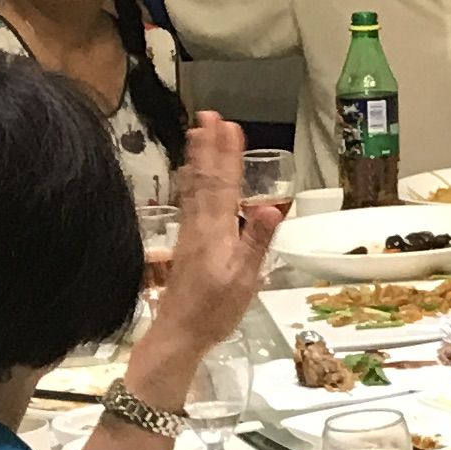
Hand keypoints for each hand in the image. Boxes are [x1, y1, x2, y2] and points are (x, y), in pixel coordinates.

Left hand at [138, 119, 280, 370]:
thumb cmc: (215, 310)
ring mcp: (190, 234)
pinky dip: (189, 182)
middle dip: (210, 147)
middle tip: (209, 116)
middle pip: (206, 179)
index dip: (228, 155)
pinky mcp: (185, 243)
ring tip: (196, 134)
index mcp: (217, 231)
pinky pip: (188, 202)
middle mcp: (200, 225)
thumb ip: (257, 242)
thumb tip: (272, 207)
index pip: (224, 185)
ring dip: (198, 159)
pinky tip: (189, 176)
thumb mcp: (245, 280)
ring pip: (194, 188)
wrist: (179, 334)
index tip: (230, 126)